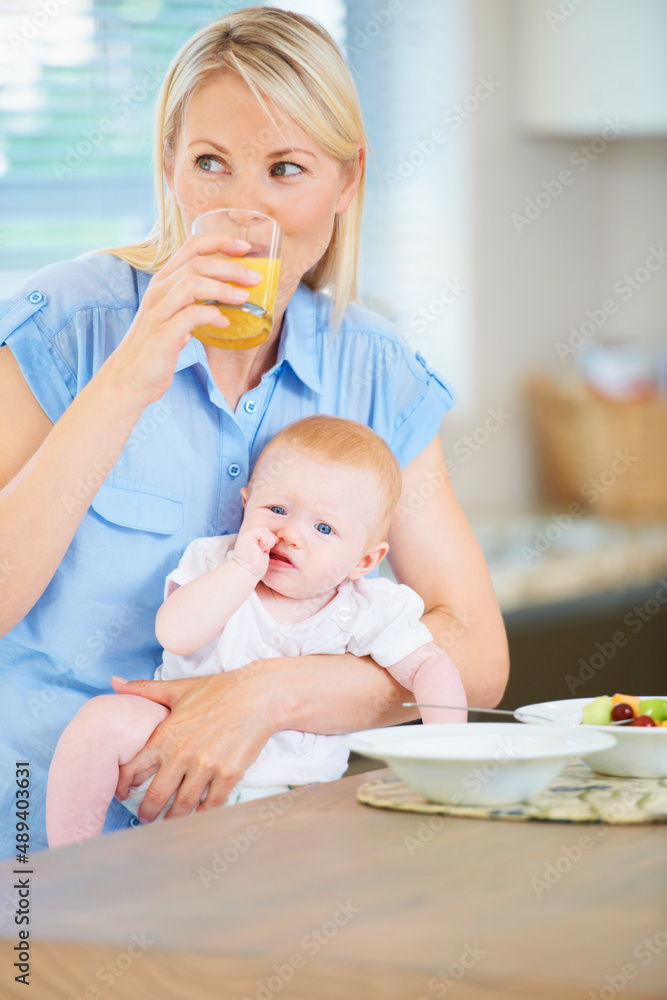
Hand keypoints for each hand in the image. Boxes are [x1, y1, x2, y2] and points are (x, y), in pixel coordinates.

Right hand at [99, 234, 262, 405]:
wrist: (128, 379)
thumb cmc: (154, 350)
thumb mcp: (172, 319)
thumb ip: (191, 307)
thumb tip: (220, 306)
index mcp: (163, 283)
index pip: (192, 247)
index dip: (220, 241)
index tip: (246, 247)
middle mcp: (159, 291)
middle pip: (197, 263)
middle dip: (231, 267)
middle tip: (255, 278)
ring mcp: (158, 312)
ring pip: (192, 283)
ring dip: (223, 288)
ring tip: (244, 298)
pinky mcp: (163, 334)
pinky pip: (191, 315)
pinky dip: (212, 315)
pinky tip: (224, 323)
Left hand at [110, 669, 281, 822]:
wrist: (259, 695)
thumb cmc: (219, 690)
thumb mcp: (179, 688)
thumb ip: (145, 690)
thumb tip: (114, 683)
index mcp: (166, 734)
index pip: (134, 768)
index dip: (124, 786)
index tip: (122, 794)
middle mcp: (183, 753)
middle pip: (156, 795)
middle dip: (147, 812)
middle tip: (144, 820)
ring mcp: (207, 766)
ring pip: (183, 805)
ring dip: (173, 819)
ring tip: (168, 824)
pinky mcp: (229, 774)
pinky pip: (211, 804)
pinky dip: (202, 815)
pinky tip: (197, 818)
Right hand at [232, 526, 276, 578]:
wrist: (248, 572)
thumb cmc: (256, 566)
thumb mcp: (264, 552)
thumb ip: (267, 543)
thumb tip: (276, 538)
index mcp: (251, 539)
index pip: (266, 533)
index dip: (269, 542)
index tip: (263, 552)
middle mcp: (248, 535)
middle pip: (267, 531)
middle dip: (269, 542)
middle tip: (260, 552)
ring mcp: (247, 534)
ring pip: (266, 531)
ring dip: (267, 543)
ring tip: (259, 551)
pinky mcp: (247, 536)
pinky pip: (263, 532)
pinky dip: (265, 542)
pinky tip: (259, 549)